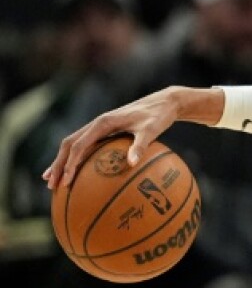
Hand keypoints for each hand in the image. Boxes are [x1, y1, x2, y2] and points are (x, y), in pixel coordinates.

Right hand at [43, 89, 184, 189]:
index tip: (66, 181)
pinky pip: (85, 145)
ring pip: (73, 144)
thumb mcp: (151, 130)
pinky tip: (75, 171)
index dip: (70, 164)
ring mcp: (100, 126)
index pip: (79, 145)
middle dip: (58, 165)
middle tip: (52, 185)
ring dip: (62, 162)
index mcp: (103, 122)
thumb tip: (131, 164)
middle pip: (69, 145)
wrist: (164, 102)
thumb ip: (140, 145)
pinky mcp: (105, 130)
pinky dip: (75, 158)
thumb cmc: (158, 116)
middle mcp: (97, 123)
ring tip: (52, 180)